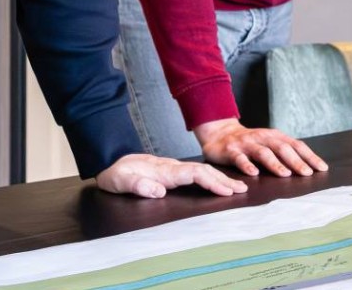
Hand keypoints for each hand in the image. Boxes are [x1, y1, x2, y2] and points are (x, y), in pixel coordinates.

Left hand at [96, 152, 248, 197]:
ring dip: (219, 178)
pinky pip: (195, 173)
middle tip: (242, 190)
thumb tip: (159, 191)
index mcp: (163, 171)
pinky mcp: (170, 172)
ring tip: (237, 187)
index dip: (211, 182)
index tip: (226, 191)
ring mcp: (172, 169)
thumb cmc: (114, 173)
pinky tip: (217, 182)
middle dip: (223, 180)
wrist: (108, 160)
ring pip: (201, 171)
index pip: (193, 174)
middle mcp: (171, 168)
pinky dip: (210, 177)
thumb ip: (138, 185)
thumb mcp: (120, 181)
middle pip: (203, 171)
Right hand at [193, 119, 329, 176]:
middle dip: (295, 161)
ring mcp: (247, 143)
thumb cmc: (249, 142)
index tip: (322, 168)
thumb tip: (308, 167)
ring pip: (263, 152)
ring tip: (285, 174)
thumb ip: (284, 151)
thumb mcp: (268, 142)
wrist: (218, 133)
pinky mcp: (231, 151)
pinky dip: (247, 166)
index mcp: (274, 136)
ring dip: (275, 163)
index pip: (296, 145)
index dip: (309, 156)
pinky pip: (240, 159)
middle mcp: (262, 138)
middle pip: (282, 148)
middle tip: (307, 173)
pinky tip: (254, 174)